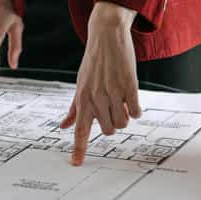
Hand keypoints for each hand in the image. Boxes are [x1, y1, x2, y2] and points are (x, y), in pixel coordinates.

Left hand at [59, 1, 140, 165]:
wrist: (106, 34)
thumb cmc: (94, 61)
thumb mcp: (80, 83)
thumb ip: (74, 107)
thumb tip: (63, 127)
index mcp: (83, 98)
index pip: (80, 129)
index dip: (78, 148)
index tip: (76, 164)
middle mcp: (96, 97)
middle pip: (108, 130)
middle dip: (113, 123)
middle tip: (113, 108)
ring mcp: (113, 92)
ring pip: (123, 123)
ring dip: (125, 116)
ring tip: (122, 101)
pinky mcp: (129, 85)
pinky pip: (136, 111)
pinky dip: (136, 109)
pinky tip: (132, 98)